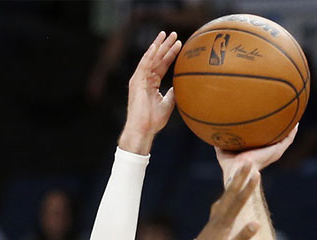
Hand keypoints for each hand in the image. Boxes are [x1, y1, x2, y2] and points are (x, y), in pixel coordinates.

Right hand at [118, 31, 181, 154]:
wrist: (143, 129)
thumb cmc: (153, 121)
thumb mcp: (168, 104)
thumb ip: (172, 93)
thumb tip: (180, 86)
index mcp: (151, 83)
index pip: (162, 64)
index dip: (171, 54)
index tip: (180, 44)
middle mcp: (144, 78)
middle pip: (156, 58)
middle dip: (165, 45)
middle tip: (174, 33)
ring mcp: (139, 79)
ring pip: (150, 58)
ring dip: (159, 46)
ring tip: (167, 34)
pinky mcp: (136, 82)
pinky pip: (143, 66)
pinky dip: (149, 55)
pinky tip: (156, 46)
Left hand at [182, 163, 261, 239]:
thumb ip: (242, 237)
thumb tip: (256, 224)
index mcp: (224, 223)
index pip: (239, 201)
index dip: (248, 187)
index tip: (256, 173)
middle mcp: (218, 217)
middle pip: (231, 193)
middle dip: (240, 177)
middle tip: (247, 162)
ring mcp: (214, 219)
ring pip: (225, 197)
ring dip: (233, 184)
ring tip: (239, 172)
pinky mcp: (212, 224)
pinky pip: (221, 204)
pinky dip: (226, 195)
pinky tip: (226, 195)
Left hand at [215, 124, 298, 176]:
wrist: (238, 172)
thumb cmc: (230, 165)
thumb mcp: (224, 150)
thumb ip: (221, 142)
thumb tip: (212, 133)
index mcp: (257, 152)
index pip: (265, 142)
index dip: (268, 133)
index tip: (270, 121)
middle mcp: (267, 152)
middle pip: (278, 139)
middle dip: (281, 129)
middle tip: (286, 115)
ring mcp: (273, 152)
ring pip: (286, 139)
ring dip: (290, 129)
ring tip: (294, 117)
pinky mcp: (276, 151)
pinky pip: (287, 140)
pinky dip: (292, 132)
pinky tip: (296, 123)